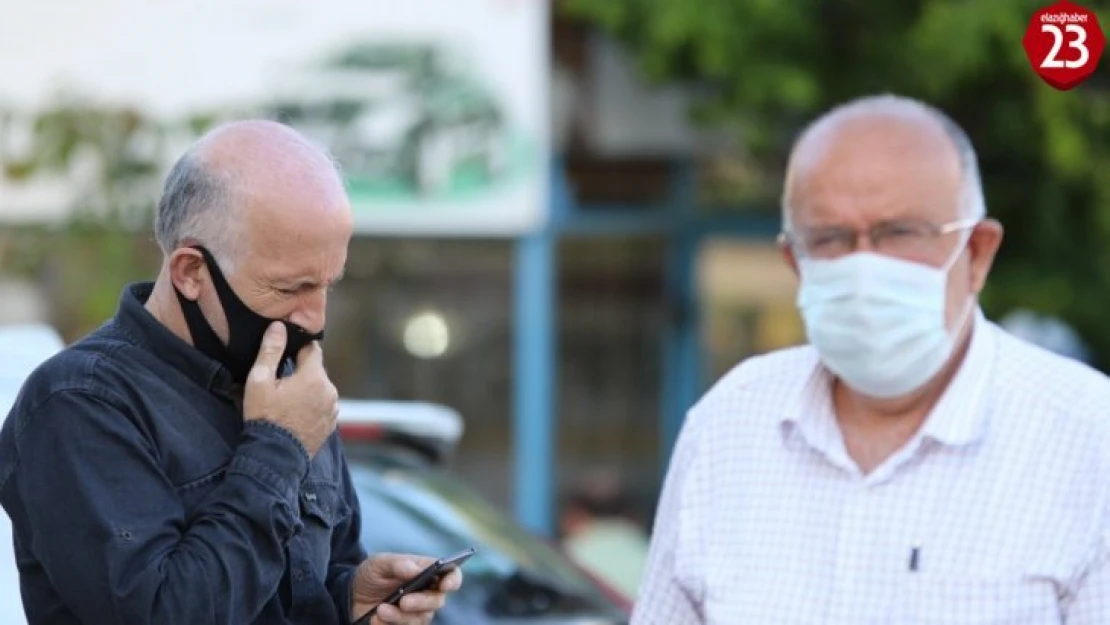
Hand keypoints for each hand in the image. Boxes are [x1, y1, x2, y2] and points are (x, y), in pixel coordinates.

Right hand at [243, 322, 337, 456]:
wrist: (275, 457)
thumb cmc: (265, 417)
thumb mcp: (260, 381)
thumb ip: (270, 351)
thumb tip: (279, 326)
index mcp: (314, 376)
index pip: (312, 349)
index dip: (297, 348)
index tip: (285, 354)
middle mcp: (330, 390)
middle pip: (316, 370)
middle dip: (301, 372)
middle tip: (280, 383)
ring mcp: (333, 409)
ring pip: (320, 389)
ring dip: (307, 390)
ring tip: (287, 402)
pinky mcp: (331, 424)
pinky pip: (322, 406)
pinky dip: (312, 406)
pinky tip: (295, 414)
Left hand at [352, 553, 463, 624]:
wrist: (351, 595)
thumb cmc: (372, 575)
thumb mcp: (379, 563)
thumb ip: (397, 564)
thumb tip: (415, 569)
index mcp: (427, 572)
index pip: (451, 575)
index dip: (453, 580)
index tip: (446, 584)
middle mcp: (427, 594)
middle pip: (437, 601)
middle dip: (421, 602)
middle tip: (404, 601)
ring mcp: (416, 613)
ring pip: (420, 619)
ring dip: (399, 616)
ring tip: (381, 610)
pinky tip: (375, 619)